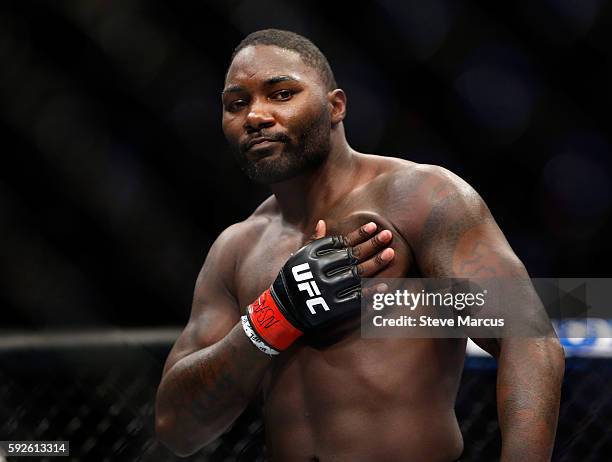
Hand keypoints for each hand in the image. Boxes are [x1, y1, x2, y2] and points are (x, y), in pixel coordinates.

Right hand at [242, 221, 393, 354]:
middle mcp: (320, 270)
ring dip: (376, 264)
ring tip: (391, 253)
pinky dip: (370, 291)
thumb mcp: (298, 258)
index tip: (374, 226)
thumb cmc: (292, 279)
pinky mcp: (333, 306)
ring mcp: (327, 289)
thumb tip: (323, 222)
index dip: (358, 234)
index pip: (340, 241)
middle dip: (372, 245)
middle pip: (352, 255)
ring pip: (357, 274)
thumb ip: (312, 242)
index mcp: (312, 256)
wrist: (283, 310)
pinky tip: (384, 285)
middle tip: (388, 236)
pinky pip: (356, 297)